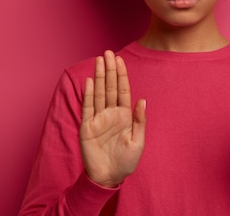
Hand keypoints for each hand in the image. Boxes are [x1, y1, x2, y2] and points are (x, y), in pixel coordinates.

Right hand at [80, 50, 145, 186]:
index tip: (119, 60)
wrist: (109, 177)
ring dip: (98, 77)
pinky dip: (88, 94)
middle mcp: (110, 113)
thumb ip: (140, 121)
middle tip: (107, 52)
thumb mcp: (138, 142)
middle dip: (109, 70)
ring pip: (98, 93)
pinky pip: (88, 107)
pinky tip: (89, 81)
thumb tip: (142, 100)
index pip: (122, 90)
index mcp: (124, 115)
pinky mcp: (87, 127)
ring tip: (99, 61)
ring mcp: (98, 119)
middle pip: (109, 87)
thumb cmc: (126, 161)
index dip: (121, 75)